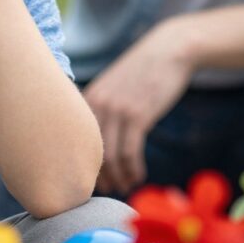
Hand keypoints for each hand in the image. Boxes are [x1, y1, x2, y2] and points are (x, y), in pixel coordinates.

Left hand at [83, 21, 194, 194]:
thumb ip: (100, 109)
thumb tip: (95, 142)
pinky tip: (139, 176)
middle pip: (90, 153)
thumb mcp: (113, 86)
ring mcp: (116, 110)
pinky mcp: (138, 115)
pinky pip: (131, 153)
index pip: (75, 142)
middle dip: (98, 178)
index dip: (82, 165)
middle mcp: (96, 105)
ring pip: (110, 158)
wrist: (168, 51)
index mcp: (87, 98)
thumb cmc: (141, 71)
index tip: (91, 180)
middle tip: (108, 191)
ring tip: (125, 187)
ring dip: (118, 178)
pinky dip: (134, 170)